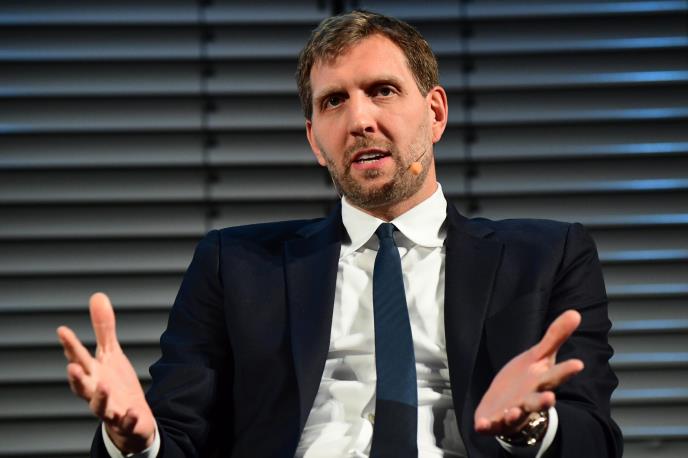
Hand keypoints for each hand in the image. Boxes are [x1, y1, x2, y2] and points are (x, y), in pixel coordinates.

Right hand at [57, 292, 155, 452]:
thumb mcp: (110, 354)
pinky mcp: (125, 420)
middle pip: (82, 385)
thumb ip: (103, 328)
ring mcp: (109, 408)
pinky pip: (125, 421)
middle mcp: (95, 391)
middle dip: (76, 377)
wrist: (129, 416)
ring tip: (103, 385)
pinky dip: (127, 417)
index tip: (62, 330)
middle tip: (72, 366)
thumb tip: (97, 296)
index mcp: (92, 373)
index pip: (78, 358)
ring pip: (99, 406)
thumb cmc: (114, 383)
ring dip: (99, 397)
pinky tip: (131, 411)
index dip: (70, 346)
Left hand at [474, 310, 583, 436]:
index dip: (566, 371)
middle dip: (543, 402)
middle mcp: (528, 400)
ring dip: (514, 414)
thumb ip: (554, 337)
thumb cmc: (526, 380)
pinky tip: (481, 424)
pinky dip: (486, 425)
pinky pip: (490, 425)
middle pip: (538, 401)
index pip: (555, 376)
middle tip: (551, 399)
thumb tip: (575, 313)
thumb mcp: (538, 356)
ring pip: (515, 415)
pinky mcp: (494, 420)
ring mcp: (511, 412)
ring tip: (513, 412)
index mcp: (541, 383)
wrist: (508, 404)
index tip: (577, 364)